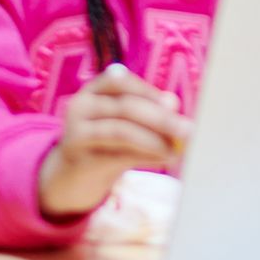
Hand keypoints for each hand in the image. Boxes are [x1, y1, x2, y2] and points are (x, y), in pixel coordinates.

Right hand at [38, 63, 191, 220]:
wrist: (71, 178)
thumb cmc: (106, 145)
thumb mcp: (125, 124)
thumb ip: (148, 112)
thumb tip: (173, 103)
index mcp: (92, 91)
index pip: (119, 81)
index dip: (148, 91)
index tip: (173, 104)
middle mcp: (80, 107)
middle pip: (125, 107)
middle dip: (161, 118)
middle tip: (188, 130)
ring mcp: (75, 133)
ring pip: (121, 131)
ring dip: (154, 140)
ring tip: (176, 149)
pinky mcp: (78, 159)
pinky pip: (116, 156)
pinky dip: (145, 156)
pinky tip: (164, 159)